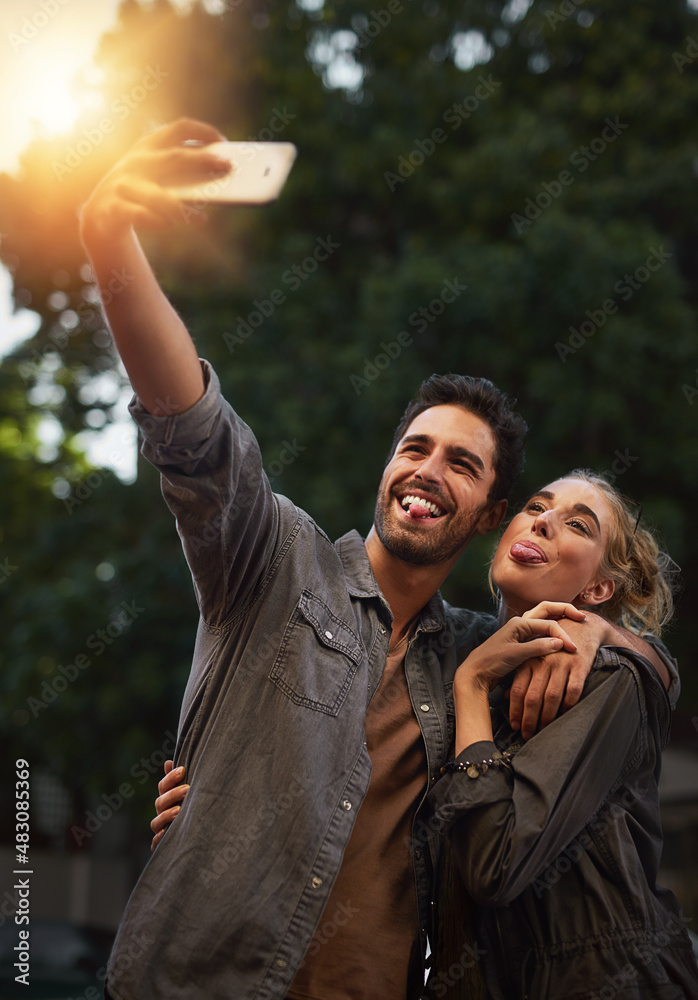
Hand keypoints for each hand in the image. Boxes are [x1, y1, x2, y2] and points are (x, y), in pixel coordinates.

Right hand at [80, 118, 231, 239]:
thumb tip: (218, 180)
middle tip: (228, 168)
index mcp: (149, 146)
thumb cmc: (141, 192)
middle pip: (175, 158)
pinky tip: (170, 224)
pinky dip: (154, 220)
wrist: (102, 214)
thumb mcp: (157, 176)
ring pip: (156, 194)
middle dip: (202, 161)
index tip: (224, 142)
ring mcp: (124, 184)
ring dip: (180, 207)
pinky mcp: (114, 208)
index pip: (179, 129)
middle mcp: (137, 161)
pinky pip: (137, 214)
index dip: (203, 132)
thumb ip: (181, 174)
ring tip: (202, 219)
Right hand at [150, 760, 188, 851]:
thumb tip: (168, 762)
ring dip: (166, 815)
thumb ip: (178, 779)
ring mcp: (160, 828)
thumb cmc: (191, 807)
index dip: (170, 777)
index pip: (163, 786)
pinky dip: (160, 838)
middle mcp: (161, 812)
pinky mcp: (161, 845)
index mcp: (166, 798)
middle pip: (160, 802)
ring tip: (179, 811)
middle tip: (187, 789)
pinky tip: (167, 833)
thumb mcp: (187, 793)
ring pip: (156, 822)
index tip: (183, 770)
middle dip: (173, 794)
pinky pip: (156, 842)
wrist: (197, 837)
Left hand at [455, 604, 582, 693]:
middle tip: (582, 617)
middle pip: (548, 610)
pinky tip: (563, 642)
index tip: (573, 649)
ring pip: (546, 621)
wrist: (476, 673)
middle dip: (565, 611)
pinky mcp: (523, 643)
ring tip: (576, 623)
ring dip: (561, 621)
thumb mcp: (516, 655)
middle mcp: (522, 624)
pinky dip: (554, 634)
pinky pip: (543, 633)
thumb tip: (560, 643)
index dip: (563, 636)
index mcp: (519, 623)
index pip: (549, 624)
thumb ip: (537, 647)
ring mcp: (523, 633)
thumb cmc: (492, 661)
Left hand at [509, 610, 607, 739]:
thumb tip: (508, 697)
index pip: (518, 689)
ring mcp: (561, 663)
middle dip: (529, 719)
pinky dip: (568, 705)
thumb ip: (521, 676)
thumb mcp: (533, 656)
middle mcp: (543, 662)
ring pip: (552, 697)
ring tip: (544, 730)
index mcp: (529, 659)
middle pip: (533, 696)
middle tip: (527, 735)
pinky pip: (573, 690)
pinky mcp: (579, 665)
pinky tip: (565, 714)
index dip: (515, 710)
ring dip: (547, 717)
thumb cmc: (553, 645)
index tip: (515, 725)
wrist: (582, 627)